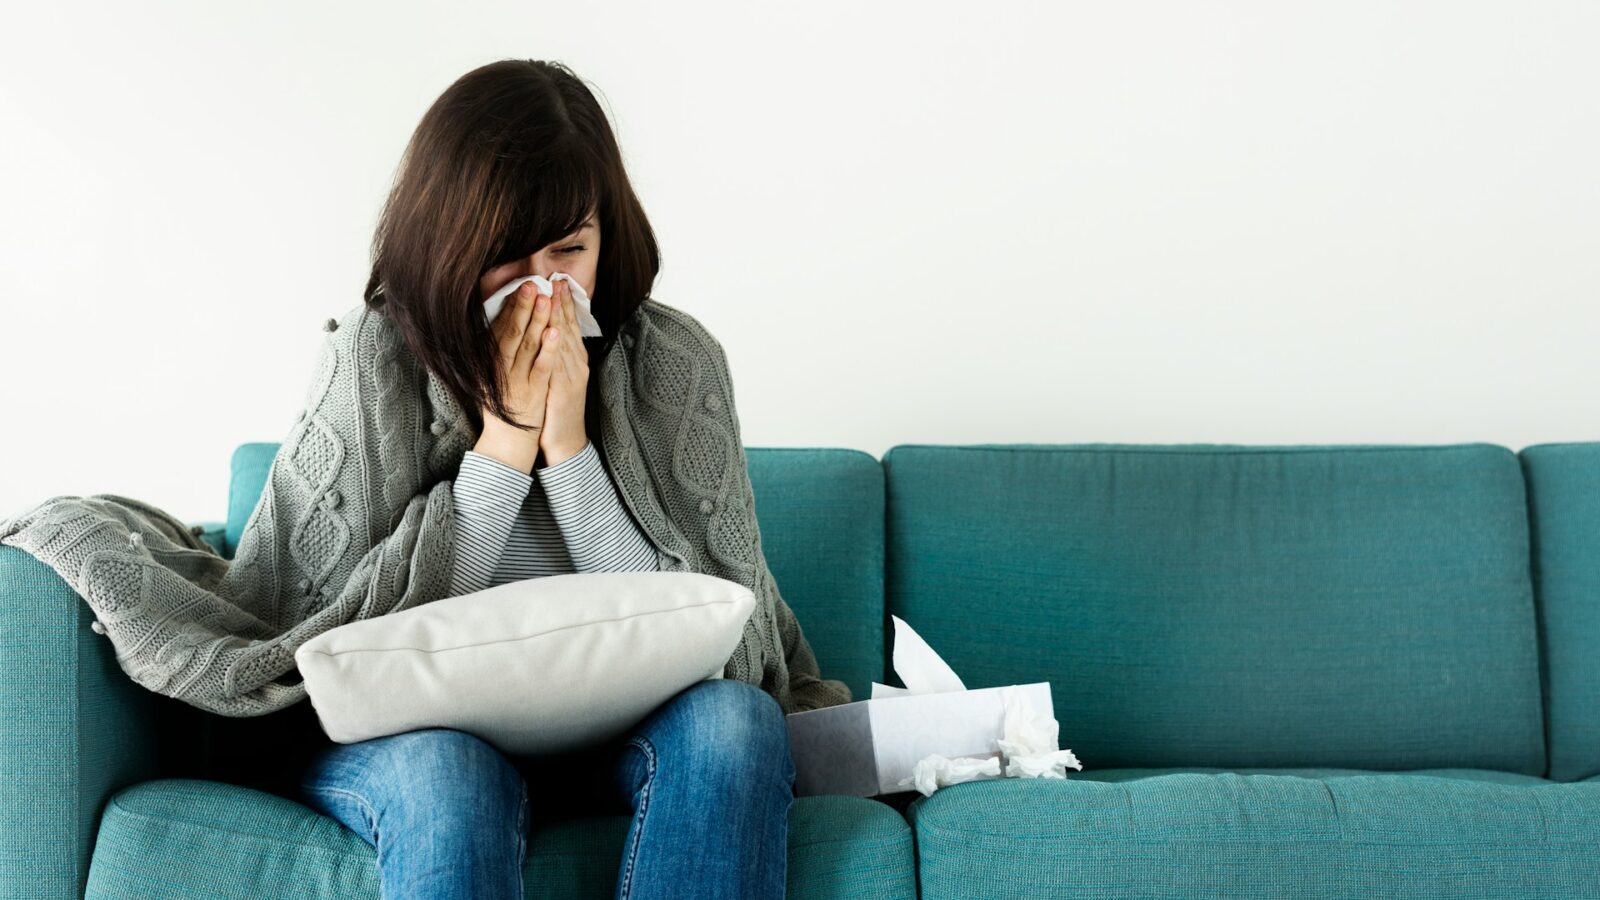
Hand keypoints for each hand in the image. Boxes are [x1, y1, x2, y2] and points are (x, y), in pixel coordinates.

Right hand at [476, 280, 560, 473]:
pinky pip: (542, 367)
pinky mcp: (535, 393)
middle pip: (514, 332)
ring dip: (537, 320)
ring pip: (528, 345)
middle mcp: (501, 370)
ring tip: (545, 297)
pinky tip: (554, 331)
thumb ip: (493, 356)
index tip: (519, 286)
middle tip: (532, 283)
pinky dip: (548, 349)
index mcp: (491, 364)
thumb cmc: (502, 409)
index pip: (501, 329)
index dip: (511, 306)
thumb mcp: (491, 380)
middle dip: (524, 306)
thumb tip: (496, 326)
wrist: (507, 444)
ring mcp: (519, 381)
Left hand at [537, 277, 590, 466]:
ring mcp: (572, 377)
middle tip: (557, 280)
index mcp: (574, 361)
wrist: (566, 443)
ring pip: (564, 343)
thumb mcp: (558, 378)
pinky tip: (552, 334)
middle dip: (562, 304)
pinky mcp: (564, 391)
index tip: (557, 283)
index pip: (568, 326)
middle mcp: (576, 365)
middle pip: (568, 329)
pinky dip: (555, 348)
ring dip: (558, 319)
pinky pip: (558, 366)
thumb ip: (555, 356)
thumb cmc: (558, 411)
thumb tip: (547, 333)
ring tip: (553, 297)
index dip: (564, 304)